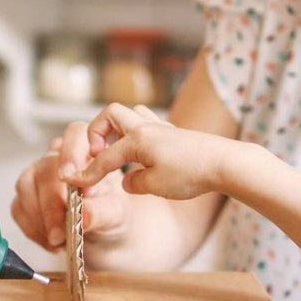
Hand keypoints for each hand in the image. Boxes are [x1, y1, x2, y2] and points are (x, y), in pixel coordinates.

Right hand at [10, 123, 136, 250]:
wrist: (103, 234)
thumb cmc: (111, 214)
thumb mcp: (116, 214)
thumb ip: (101, 212)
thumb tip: (83, 214)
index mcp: (87, 150)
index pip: (75, 136)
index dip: (70, 154)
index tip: (68, 179)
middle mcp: (59, 157)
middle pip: (45, 169)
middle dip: (51, 206)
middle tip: (60, 233)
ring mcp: (38, 175)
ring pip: (26, 188)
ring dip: (40, 220)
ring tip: (58, 240)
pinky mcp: (25, 196)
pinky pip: (19, 208)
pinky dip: (32, 229)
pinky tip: (50, 241)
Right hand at [65, 103, 244, 202]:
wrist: (226, 163)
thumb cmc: (191, 174)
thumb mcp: (156, 187)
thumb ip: (134, 183)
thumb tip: (127, 181)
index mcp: (137, 140)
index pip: (103, 157)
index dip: (87, 172)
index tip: (74, 184)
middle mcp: (147, 128)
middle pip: (110, 115)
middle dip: (96, 133)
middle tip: (96, 153)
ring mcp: (161, 128)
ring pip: (131, 114)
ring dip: (116, 128)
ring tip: (114, 150)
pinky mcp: (173, 135)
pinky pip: (146, 124)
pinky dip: (135, 135)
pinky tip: (140, 155)